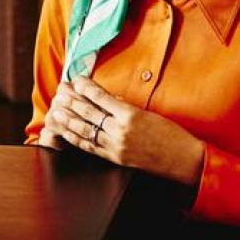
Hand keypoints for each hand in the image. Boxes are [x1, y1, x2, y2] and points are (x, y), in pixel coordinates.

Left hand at [47, 76, 205, 187]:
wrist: (183, 159)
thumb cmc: (170, 133)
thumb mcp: (148, 113)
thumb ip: (124, 106)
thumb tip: (103, 97)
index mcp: (130, 115)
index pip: (100, 97)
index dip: (85, 87)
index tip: (76, 79)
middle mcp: (120, 131)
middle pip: (88, 113)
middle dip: (71, 101)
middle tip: (59, 91)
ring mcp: (116, 146)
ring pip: (85, 130)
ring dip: (68, 119)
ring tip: (56, 110)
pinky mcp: (115, 159)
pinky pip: (90, 147)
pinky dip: (76, 138)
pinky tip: (66, 132)